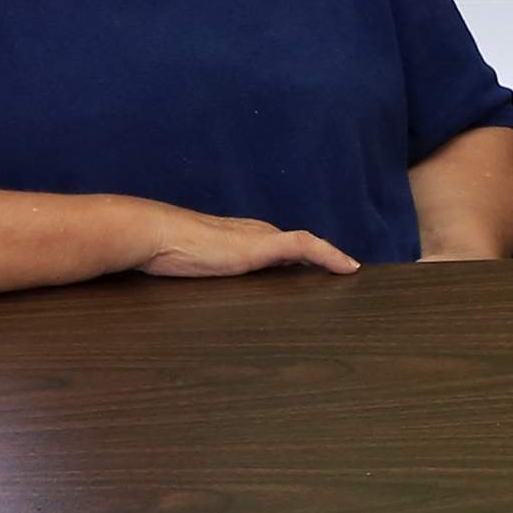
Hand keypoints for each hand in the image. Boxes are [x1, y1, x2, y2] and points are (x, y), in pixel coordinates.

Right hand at [121, 202, 359, 280]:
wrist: (160, 236)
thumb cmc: (170, 252)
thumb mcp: (196, 264)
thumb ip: (209, 267)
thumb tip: (207, 278)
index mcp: (244, 238)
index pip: (282, 247)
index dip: (304, 257)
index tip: (321, 269)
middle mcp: (259, 233)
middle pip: (299, 246)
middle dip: (322, 259)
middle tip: (344, 273)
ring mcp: (262, 238)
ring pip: (309, 245)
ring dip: (331, 258)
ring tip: (352, 271)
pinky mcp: (264, 245)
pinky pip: (307, 246)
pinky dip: (330, 255)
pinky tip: (349, 268)